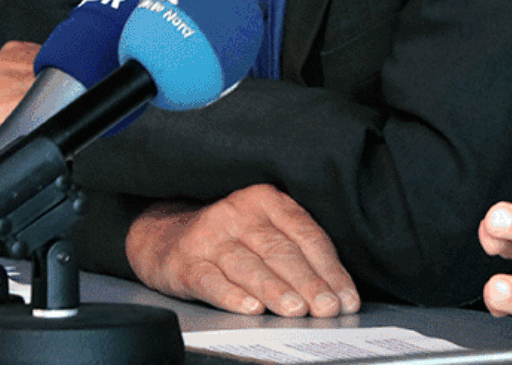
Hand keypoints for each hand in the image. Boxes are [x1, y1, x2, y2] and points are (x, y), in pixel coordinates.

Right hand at [126, 183, 360, 316]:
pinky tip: (251, 309)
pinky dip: (233, 296)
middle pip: (281, 251)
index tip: (347, 297)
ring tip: (296, 310)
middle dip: (309, 283)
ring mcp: (210, 238)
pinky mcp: (186, 263)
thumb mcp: (264, 227)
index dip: (330, 269)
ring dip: (276, 290)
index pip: (307, 235)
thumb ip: (296, 248)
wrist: (164, 236)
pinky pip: (211, 281)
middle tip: (327, 307)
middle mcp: (239, 214)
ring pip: (249, 266)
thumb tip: (335, 290)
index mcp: (267, 200)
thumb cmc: (229, 236)